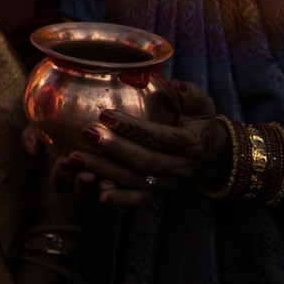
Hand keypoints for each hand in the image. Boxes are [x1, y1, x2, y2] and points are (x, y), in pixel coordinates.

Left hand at [46, 79, 226, 206]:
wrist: (206, 153)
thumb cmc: (197, 122)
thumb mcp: (201, 106)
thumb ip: (189, 95)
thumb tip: (175, 84)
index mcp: (187, 144)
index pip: (157, 137)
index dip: (131, 127)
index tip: (104, 114)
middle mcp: (177, 168)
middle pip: (142, 160)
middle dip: (113, 148)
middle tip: (86, 133)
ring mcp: (166, 183)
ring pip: (133, 180)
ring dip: (104, 171)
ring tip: (76, 158)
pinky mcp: (156, 192)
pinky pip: (137, 198)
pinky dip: (120, 199)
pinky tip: (99, 195)